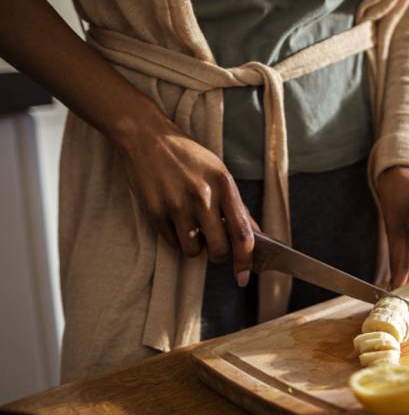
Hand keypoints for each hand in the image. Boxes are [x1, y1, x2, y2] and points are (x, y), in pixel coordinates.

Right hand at [119, 115, 254, 286]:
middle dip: (219, 255)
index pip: (242, 234)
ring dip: (195, 248)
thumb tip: (255, 235)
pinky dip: (176, 239)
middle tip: (214, 245)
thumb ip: (237, 206)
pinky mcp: (155, 211)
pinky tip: (174, 221)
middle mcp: (203, 196)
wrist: (147, 137)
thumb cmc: (189, 157)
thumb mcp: (219, 173)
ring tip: (192, 229)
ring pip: (193, 251)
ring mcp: (177, 204)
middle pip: (219, 249)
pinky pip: (171, 243)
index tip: (244, 277)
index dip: (245, 261)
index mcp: (225, 185)